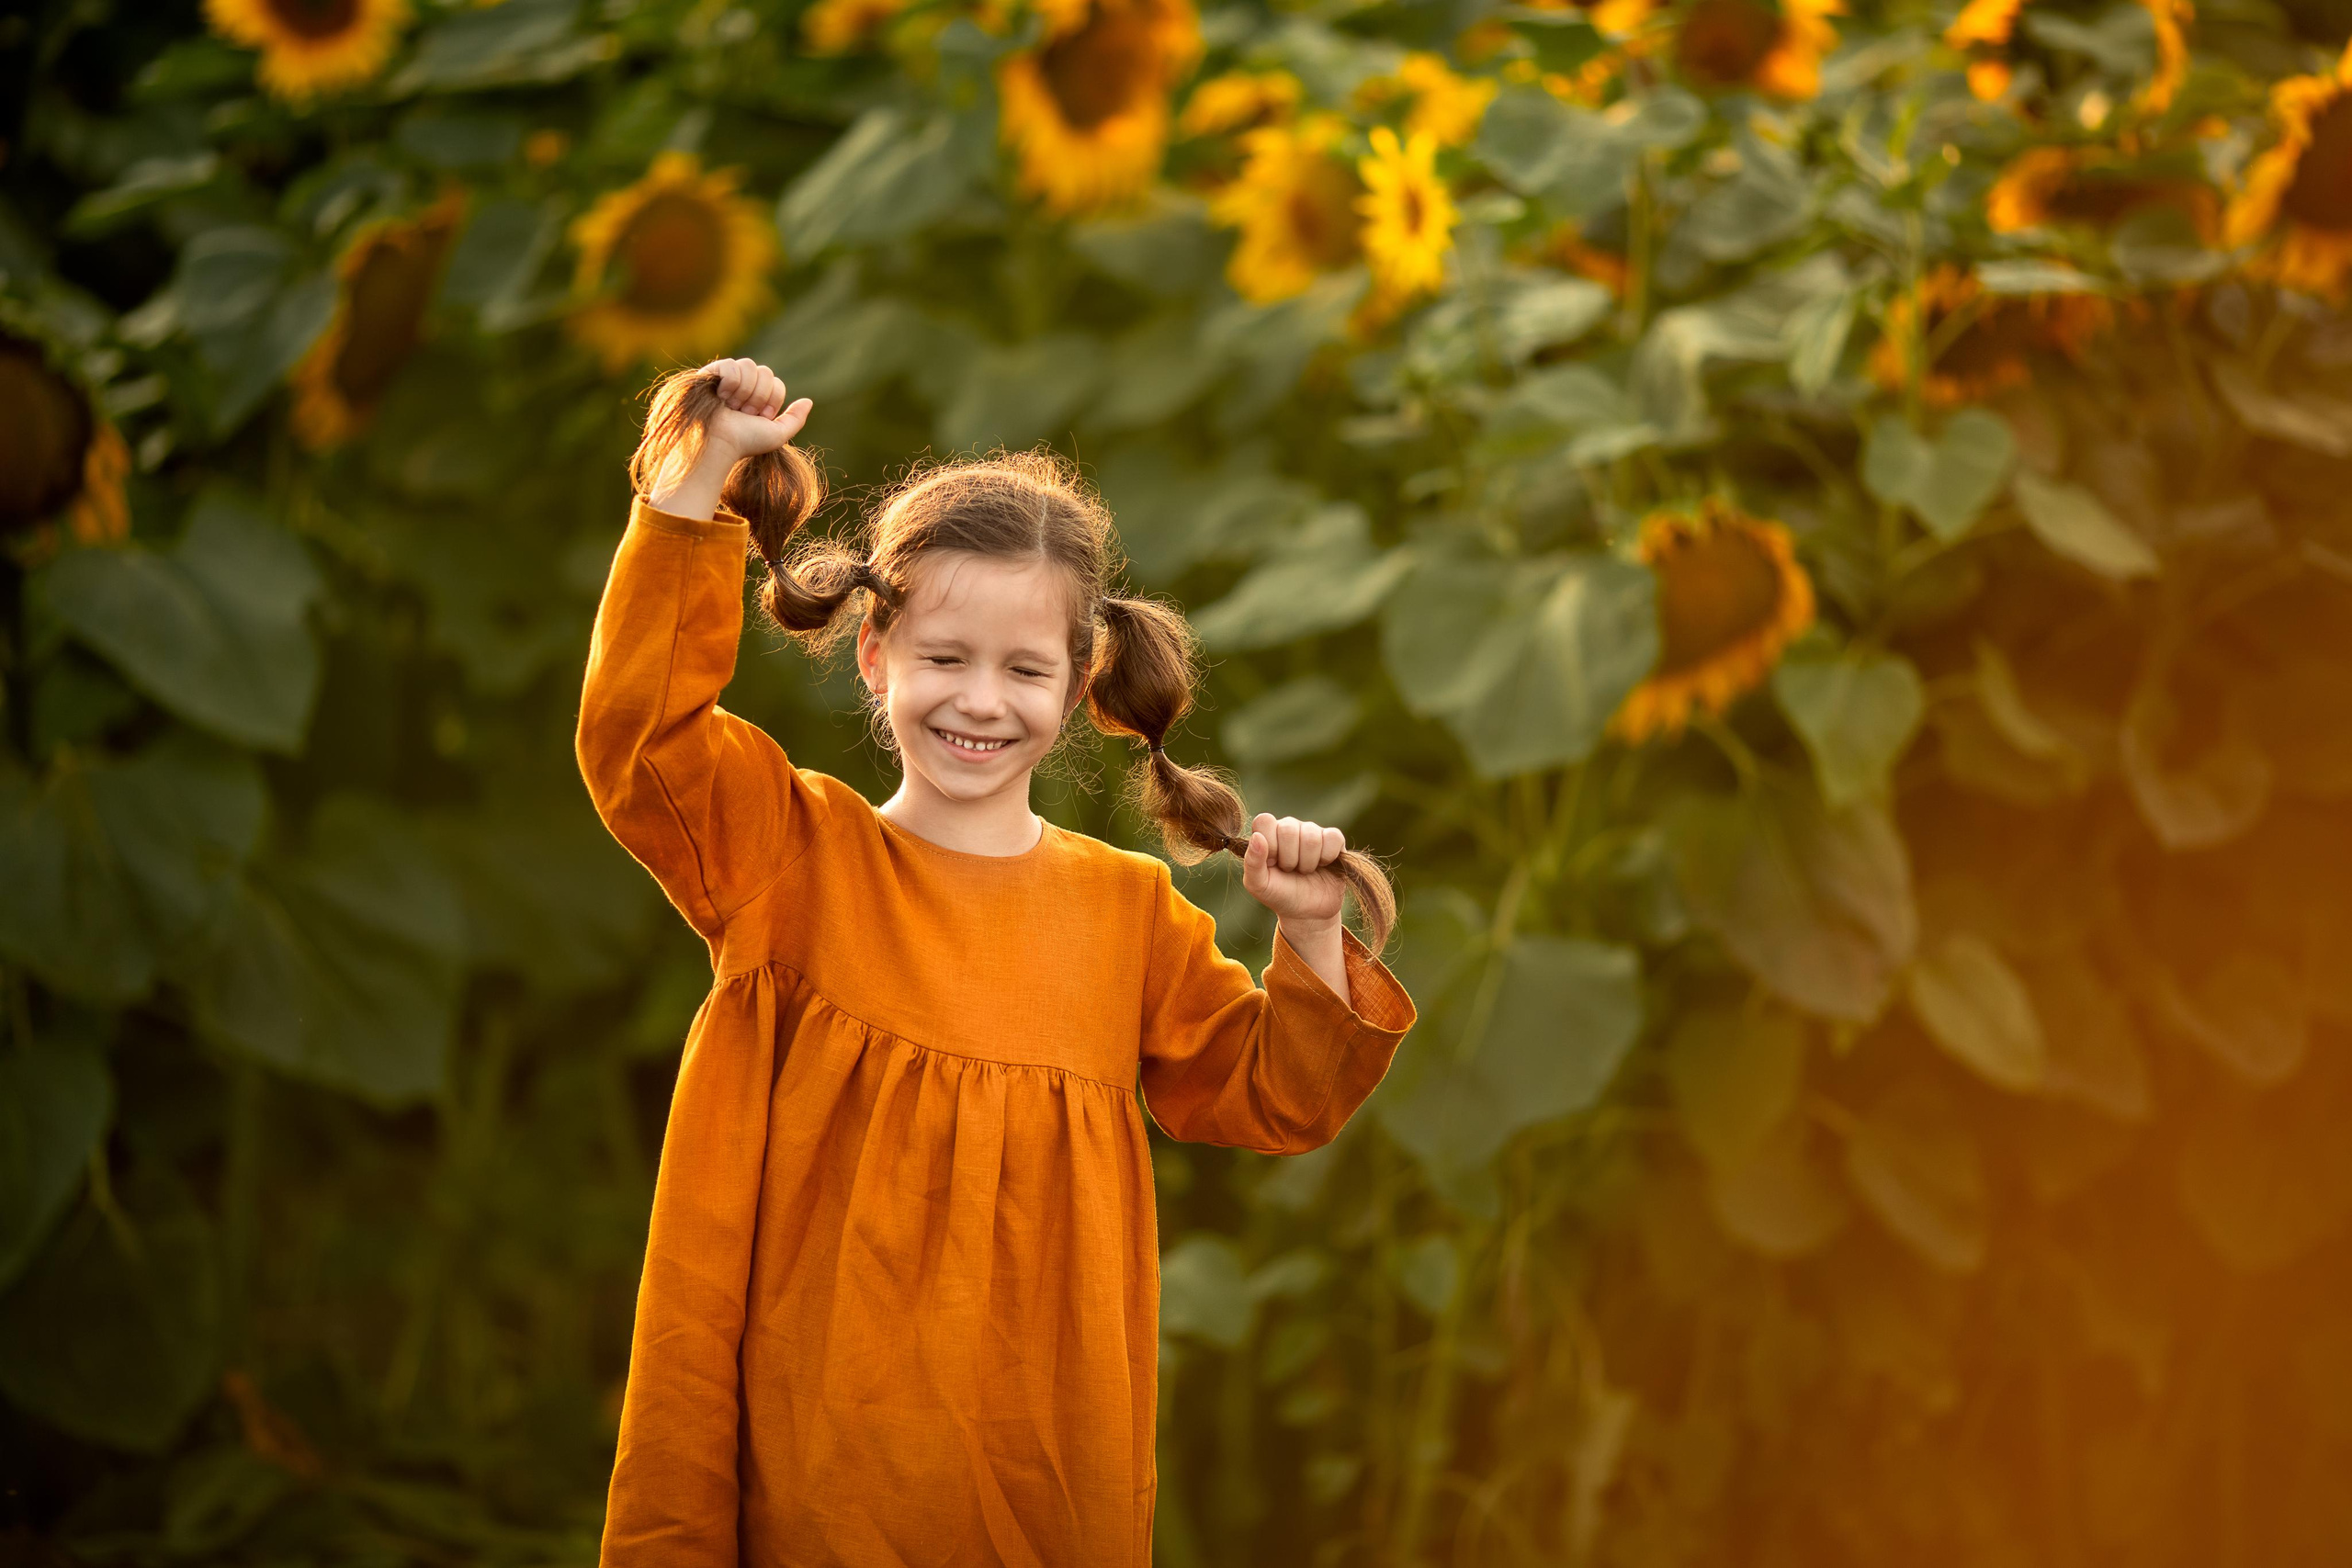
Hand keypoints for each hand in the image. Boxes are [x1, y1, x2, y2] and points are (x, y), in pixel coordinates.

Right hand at [648, 357, 811, 518]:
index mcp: (757, 398)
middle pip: (765, 371)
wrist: (718, 444)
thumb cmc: (745, 442)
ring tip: (731, 407)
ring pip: (749, 365)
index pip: (776, 383)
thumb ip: (795, 419)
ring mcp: (726, 379)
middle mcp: (742, 386)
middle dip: (759, 396)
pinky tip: (721, 397)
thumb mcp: (777, 435)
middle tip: (744, 413)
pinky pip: (730, 365)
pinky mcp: (710, 374)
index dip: (772, 400)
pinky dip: (730, 383)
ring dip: (744, 391)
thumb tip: (808, 401)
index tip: (759, 417)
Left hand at [1241, 813, 1347, 928]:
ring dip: (1308, 862)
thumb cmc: (1280, 895)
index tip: (1272, 863)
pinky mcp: (1333, 839)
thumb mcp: (1259, 885)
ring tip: (1304, 871)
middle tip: (1290, 870)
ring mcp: (1312, 831)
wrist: (1308, 913)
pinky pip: (1333, 838)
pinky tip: (1322, 865)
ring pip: (1311, 836)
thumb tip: (1257, 837)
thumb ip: (1252, 862)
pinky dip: (1327, 857)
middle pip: (1288, 828)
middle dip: (1289, 858)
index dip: (1270, 844)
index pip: (1265, 820)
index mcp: (1267, 833)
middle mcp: (1289, 827)